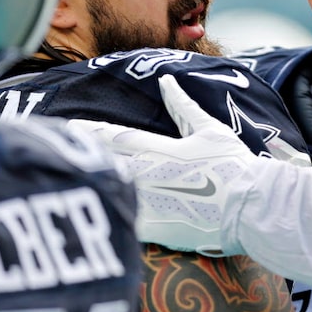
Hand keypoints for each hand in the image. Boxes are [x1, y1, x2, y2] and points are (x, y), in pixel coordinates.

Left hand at [66, 74, 254, 254]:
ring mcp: (146, 205)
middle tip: (59, 150)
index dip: (86, 130)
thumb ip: (183, 106)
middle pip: (101, 164)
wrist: (251, 208)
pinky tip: (98, 213)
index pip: (110, 136)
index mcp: (157, 150)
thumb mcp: (210, 130)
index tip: (66, 125)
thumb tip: (166, 81)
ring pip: (107, 192)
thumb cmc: (234, 166)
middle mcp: (144, 176)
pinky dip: (111, 214)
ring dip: (92, 184)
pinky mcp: (154, 230)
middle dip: (81, 156)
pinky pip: (123, 221)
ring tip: (74, 181)